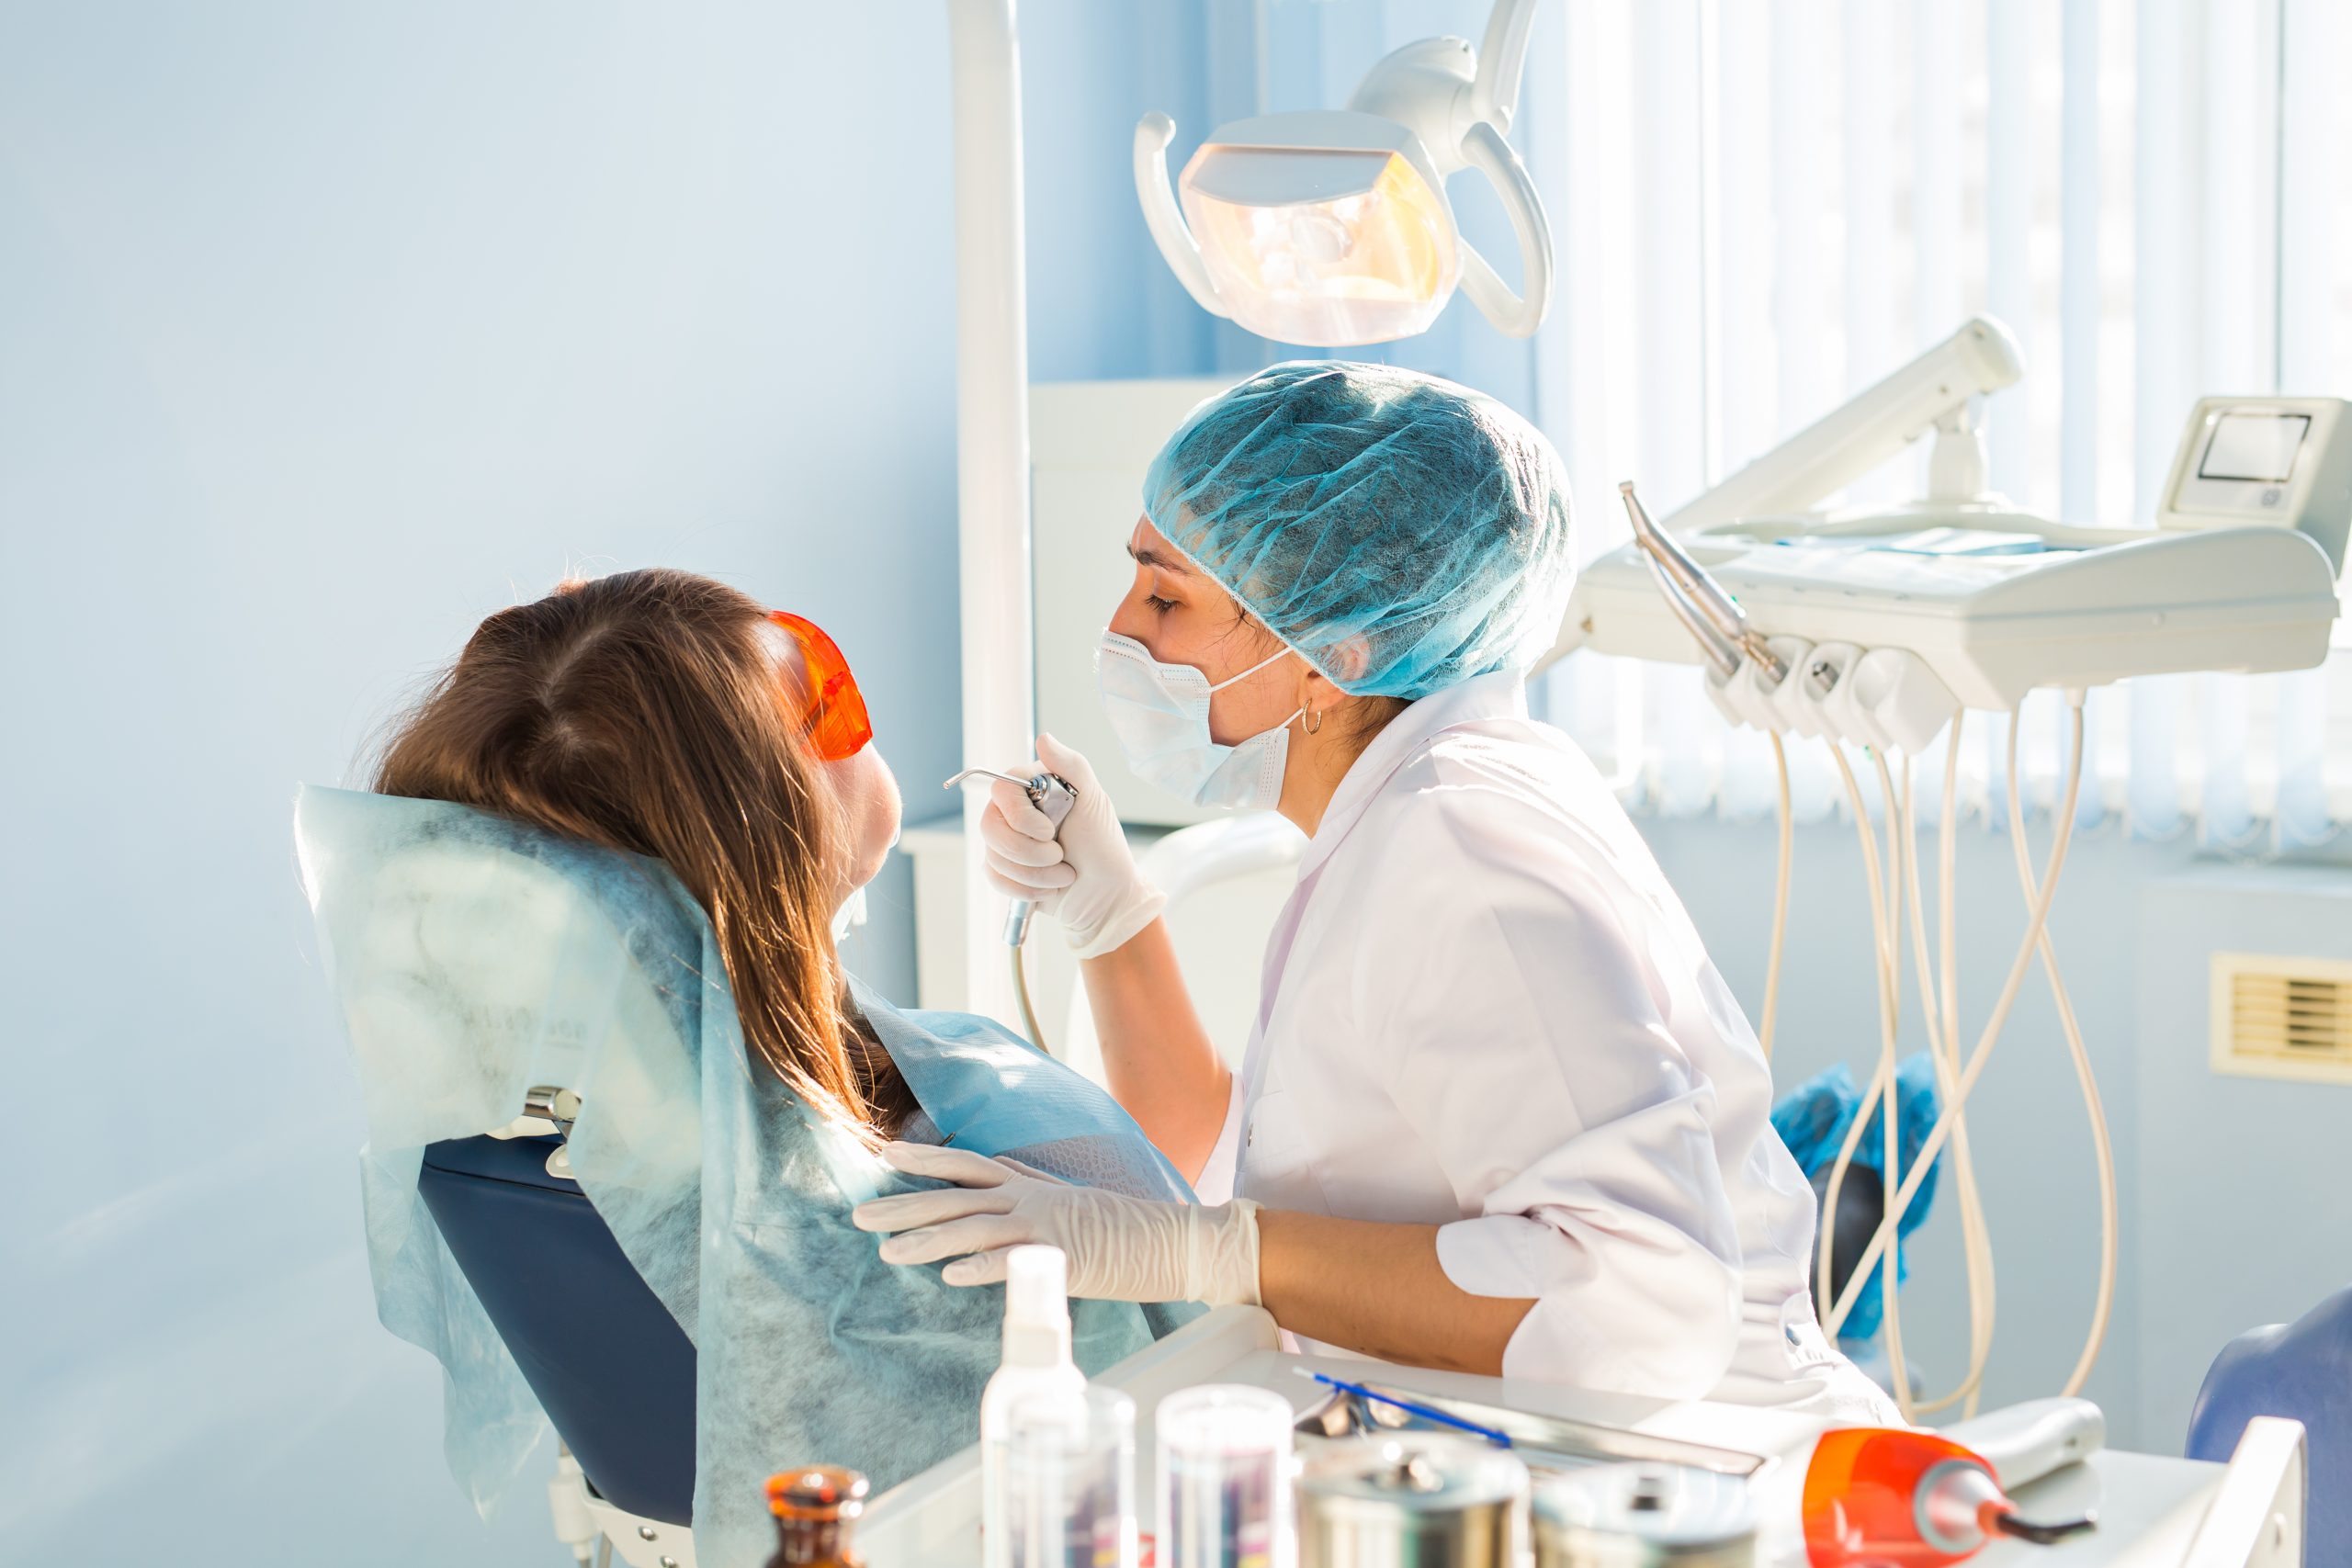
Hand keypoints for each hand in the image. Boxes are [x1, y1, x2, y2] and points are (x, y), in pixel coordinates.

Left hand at [851, 1142, 1260, 1305]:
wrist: (1172, 1238)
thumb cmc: (1119, 1231)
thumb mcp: (1065, 1208)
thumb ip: (1026, 1210)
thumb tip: (990, 1224)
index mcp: (1028, 1184)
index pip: (967, 1163)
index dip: (925, 1159)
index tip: (884, 1155)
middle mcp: (1029, 1197)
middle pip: (954, 1196)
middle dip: (904, 1205)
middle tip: (858, 1216)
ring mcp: (1044, 1225)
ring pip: (973, 1227)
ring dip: (927, 1239)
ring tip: (889, 1253)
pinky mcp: (1063, 1257)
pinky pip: (1013, 1263)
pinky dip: (981, 1268)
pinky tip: (949, 1277)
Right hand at [980, 734, 1164, 957]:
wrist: (1105, 895)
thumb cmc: (1103, 845)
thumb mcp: (1094, 800)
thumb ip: (1071, 765)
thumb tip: (1043, 739)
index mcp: (1032, 788)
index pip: (1001, 790)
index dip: (1020, 817)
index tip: (1049, 831)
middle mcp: (1014, 812)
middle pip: (989, 826)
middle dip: (1028, 852)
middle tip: (1060, 856)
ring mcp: (1006, 841)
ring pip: (993, 856)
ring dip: (1034, 874)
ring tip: (1063, 873)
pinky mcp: (1004, 870)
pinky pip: (994, 878)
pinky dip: (1025, 889)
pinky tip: (1049, 887)